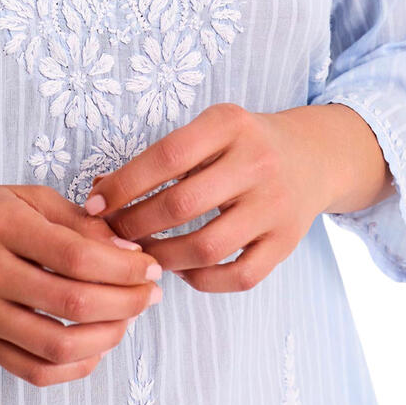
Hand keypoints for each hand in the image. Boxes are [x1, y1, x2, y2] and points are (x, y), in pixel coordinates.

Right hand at [0, 183, 164, 386]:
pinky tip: (96, 346)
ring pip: (58, 345)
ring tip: (128, 319)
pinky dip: (76, 366)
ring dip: (108, 337)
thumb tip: (130, 253)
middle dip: (127, 302)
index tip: (150, 267)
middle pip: (73, 302)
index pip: (76, 255)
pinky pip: (36, 371)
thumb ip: (78, 223)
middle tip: (150, 295)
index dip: (124, 267)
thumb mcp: (26, 198)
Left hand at [83, 102, 331, 292]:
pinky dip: (202, 280)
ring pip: (207, 247)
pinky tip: (181, 270)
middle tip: (112, 235)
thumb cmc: (241, 144)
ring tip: (140, 256)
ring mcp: (275, 206)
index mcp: (229, 125)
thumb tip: (98, 192)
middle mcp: (257, 163)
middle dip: (135, 225)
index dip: (123, 185)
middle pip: (181, 205)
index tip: (94, 204)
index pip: (165, 157)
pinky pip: (239, 276)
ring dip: (162, 257)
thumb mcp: (207, 131)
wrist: (312, 156)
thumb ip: (158, 158)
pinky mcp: (287, 243)